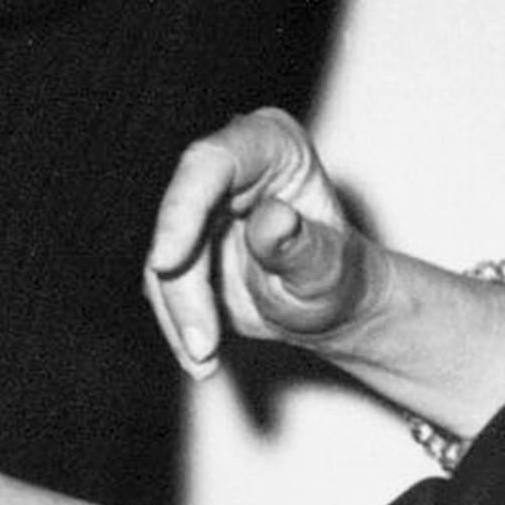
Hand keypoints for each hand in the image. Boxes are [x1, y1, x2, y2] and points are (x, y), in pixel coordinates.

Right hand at [140, 108, 376, 376]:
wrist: (333, 307)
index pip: (212, 162)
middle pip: (181, 215)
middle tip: (203, 344)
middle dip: (183, 285)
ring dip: (178, 312)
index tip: (166, 263)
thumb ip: (300, 246)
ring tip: (205, 358)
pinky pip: (163, 280)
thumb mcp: (328, 270)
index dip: (182, 210)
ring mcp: (204, 201)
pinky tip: (199, 353)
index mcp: (274, 146)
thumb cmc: (340, 280)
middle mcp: (232, 163)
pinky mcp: (185, 239)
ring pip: (165, 254)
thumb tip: (272, 220)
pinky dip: (176, 321)